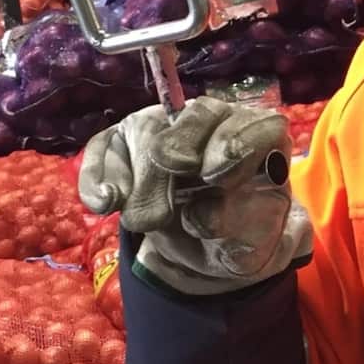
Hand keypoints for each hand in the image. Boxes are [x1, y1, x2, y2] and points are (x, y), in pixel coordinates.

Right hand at [79, 97, 312, 296]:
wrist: (206, 248)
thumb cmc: (239, 237)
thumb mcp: (251, 246)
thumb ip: (241, 231)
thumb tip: (204, 216)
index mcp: (263, 138)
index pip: (256, 126)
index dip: (234, 147)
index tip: (214, 177)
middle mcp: (219, 119)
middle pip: (200, 116)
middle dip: (181, 154)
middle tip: (173, 199)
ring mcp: (169, 123)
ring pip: (151, 128)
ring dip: (143, 177)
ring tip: (144, 221)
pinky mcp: (125, 138)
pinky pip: (106, 144)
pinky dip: (100, 175)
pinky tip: (105, 203)